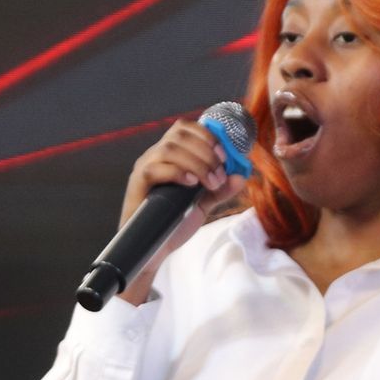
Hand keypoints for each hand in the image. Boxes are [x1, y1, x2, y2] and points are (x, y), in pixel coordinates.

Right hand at [116, 119, 245, 304]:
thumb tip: (241, 174)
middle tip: (220, 174)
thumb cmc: (174, 223)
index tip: (226, 154)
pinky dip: (178, 172)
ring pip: (169, 149)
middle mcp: (155, 156)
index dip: (208, 135)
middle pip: (179, 135)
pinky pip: (155, 169)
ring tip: (211, 183)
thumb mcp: (203, 203)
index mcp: (171, 155)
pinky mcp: (137, 184)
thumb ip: (221, 188)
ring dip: (197, 163)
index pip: (186, 128)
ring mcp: (145, 168)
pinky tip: (192, 184)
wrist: (154, 250)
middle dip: (207, 150)